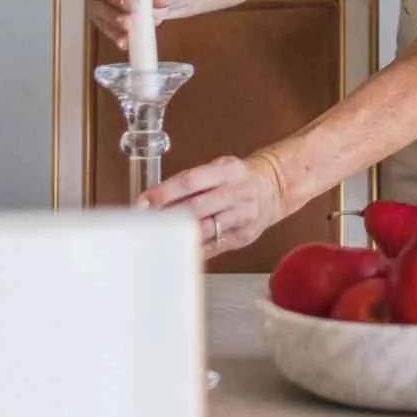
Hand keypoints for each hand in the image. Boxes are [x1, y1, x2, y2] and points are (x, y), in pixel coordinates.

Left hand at [137, 152, 285, 260]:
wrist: (272, 189)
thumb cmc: (236, 180)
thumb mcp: (217, 169)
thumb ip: (190, 183)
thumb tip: (153, 199)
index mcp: (228, 171)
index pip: (191, 180)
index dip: (165, 192)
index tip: (144, 201)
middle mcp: (238, 192)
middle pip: (197, 207)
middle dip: (168, 216)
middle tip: (146, 222)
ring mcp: (243, 216)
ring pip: (206, 229)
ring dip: (179, 234)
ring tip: (158, 236)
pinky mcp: (244, 236)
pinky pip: (214, 246)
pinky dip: (194, 247)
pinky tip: (179, 247)